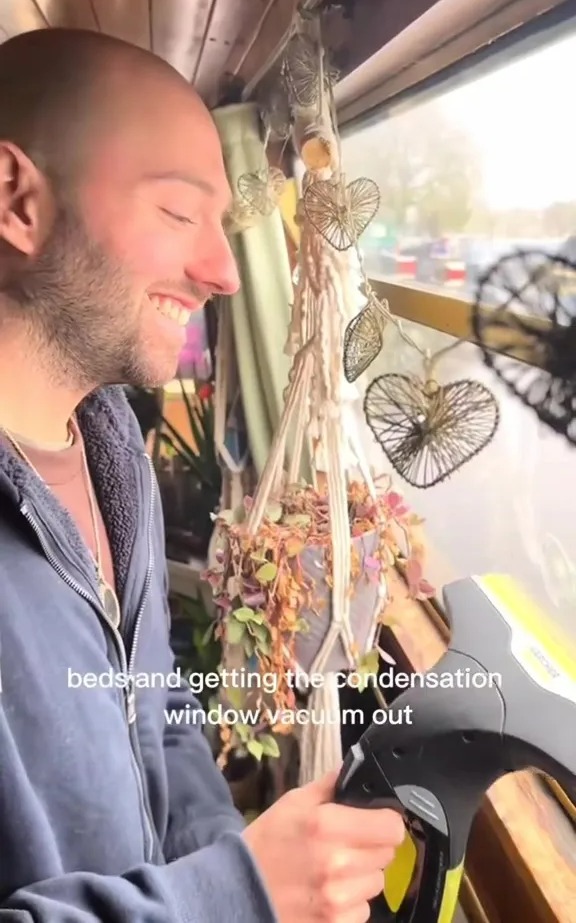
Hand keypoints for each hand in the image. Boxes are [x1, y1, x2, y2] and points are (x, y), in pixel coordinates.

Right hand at [242, 767, 405, 921]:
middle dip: (371, 846)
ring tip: (333, 869)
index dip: (384, 821)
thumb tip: (357, 770)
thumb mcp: (293, 803)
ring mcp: (337, 899)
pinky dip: (350, 901)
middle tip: (345, 844)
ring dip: (362, 875)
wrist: (237, 890)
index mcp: (328, 826)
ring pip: (376, 882)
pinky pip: (363, 909)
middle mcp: (338, 864)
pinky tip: (327, 892)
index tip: (373, 821)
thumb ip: (330, 786)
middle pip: (386, 854)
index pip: (391, 826)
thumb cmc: (267, 842)